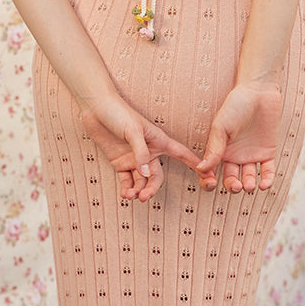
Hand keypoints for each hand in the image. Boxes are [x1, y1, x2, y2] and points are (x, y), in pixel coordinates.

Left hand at [79, 93, 201, 201]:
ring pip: (142, 182)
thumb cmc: (118, 112)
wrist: (96, 108)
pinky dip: (127, 189)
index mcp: (158, 140)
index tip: (208, 178)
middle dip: (152, 189)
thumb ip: (140, 152)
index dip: (194, 165)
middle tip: (144, 197)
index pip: (182, 154)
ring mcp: (134, 158)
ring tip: (131, 197)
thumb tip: (146, 174)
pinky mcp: (120, 162)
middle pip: (157, 177)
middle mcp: (149, 152)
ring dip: (138, 191)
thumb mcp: (133, 130)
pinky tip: (125, 194)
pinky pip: (127, 181)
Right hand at [196, 80, 281, 192]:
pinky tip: (263, 185)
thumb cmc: (235, 105)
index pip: (211, 172)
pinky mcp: (268, 152)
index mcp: (219, 150)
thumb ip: (213, 149)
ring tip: (248, 185)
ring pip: (249, 178)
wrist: (259, 92)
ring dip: (248, 185)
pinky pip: (267, 172)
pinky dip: (266, 181)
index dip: (209, 181)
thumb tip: (201, 169)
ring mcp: (251, 155)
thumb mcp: (221, 127)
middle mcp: (234, 155)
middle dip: (233, 186)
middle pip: (231, 179)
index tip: (211, 183)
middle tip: (236, 186)